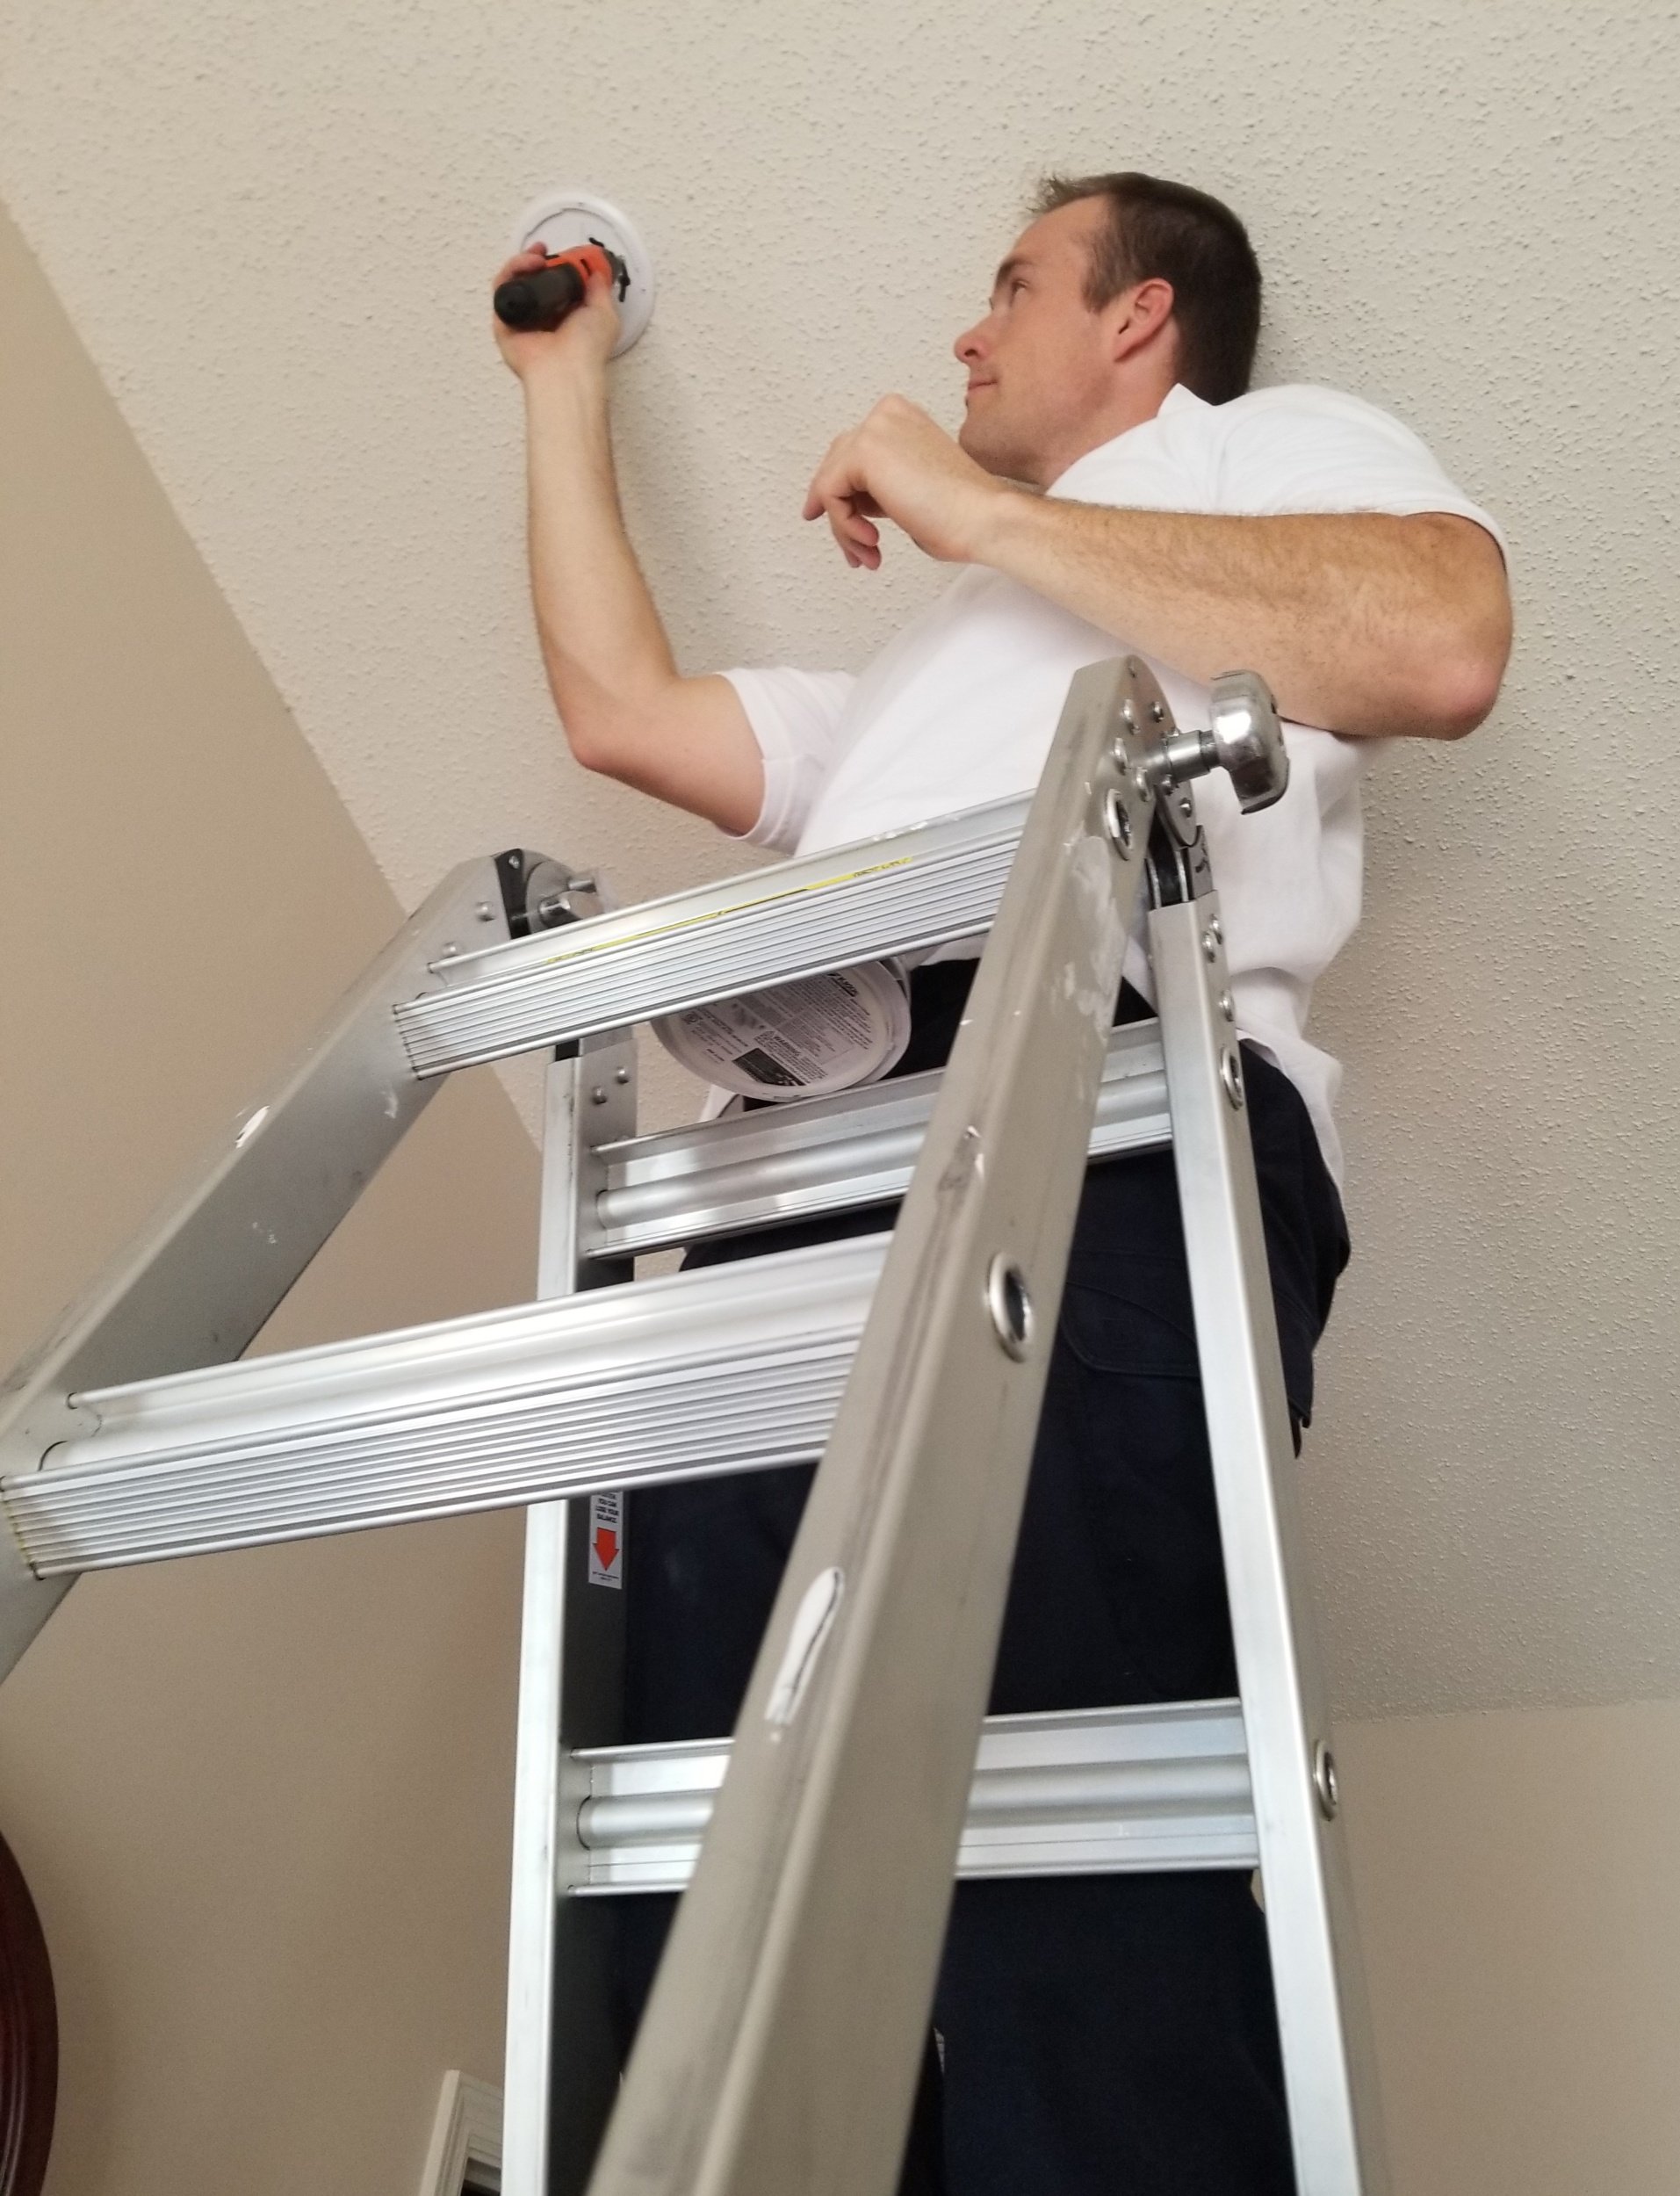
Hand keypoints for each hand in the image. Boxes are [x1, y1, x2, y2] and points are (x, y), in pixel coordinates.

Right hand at [492, 246, 621, 380]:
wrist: (566, 369)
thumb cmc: (587, 349)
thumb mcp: (605, 313)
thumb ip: (600, 291)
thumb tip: (596, 273)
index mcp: (564, 317)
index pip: (554, 285)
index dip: (556, 265)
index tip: (562, 254)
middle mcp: (542, 319)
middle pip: (531, 281)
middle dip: (535, 260)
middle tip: (543, 250)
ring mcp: (521, 321)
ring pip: (514, 282)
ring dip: (522, 262)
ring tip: (536, 257)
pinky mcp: (502, 324)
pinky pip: (501, 291)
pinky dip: (509, 273)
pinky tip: (525, 265)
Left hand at [801, 395, 1007, 568]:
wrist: (982, 518)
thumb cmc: (960, 513)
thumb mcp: (909, 489)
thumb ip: (878, 485)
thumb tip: (850, 502)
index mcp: (901, 417)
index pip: (852, 453)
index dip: (843, 494)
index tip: (844, 526)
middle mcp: (886, 414)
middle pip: (836, 465)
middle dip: (841, 514)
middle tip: (857, 551)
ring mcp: (875, 428)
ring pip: (830, 483)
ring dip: (845, 528)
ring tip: (870, 553)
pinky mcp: (864, 451)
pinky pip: (830, 493)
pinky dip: (844, 525)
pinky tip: (872, 541)